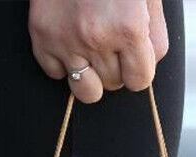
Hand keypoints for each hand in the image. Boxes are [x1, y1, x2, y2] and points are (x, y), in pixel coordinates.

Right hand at [29, 0, 169, 103]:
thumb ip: (154, 35)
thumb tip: (145, 69)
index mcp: (129, 26)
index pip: (139, 81)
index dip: (139, 69)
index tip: (135, 55)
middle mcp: (96, 38)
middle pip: (114, 85)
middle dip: (117, 68)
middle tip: (113, 43)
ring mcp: (65, 40)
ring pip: (86, 92)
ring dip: (93, 77)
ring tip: (93, 52)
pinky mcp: (42, 36)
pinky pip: (56, 74)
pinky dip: (63, 63)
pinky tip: (70, 39)